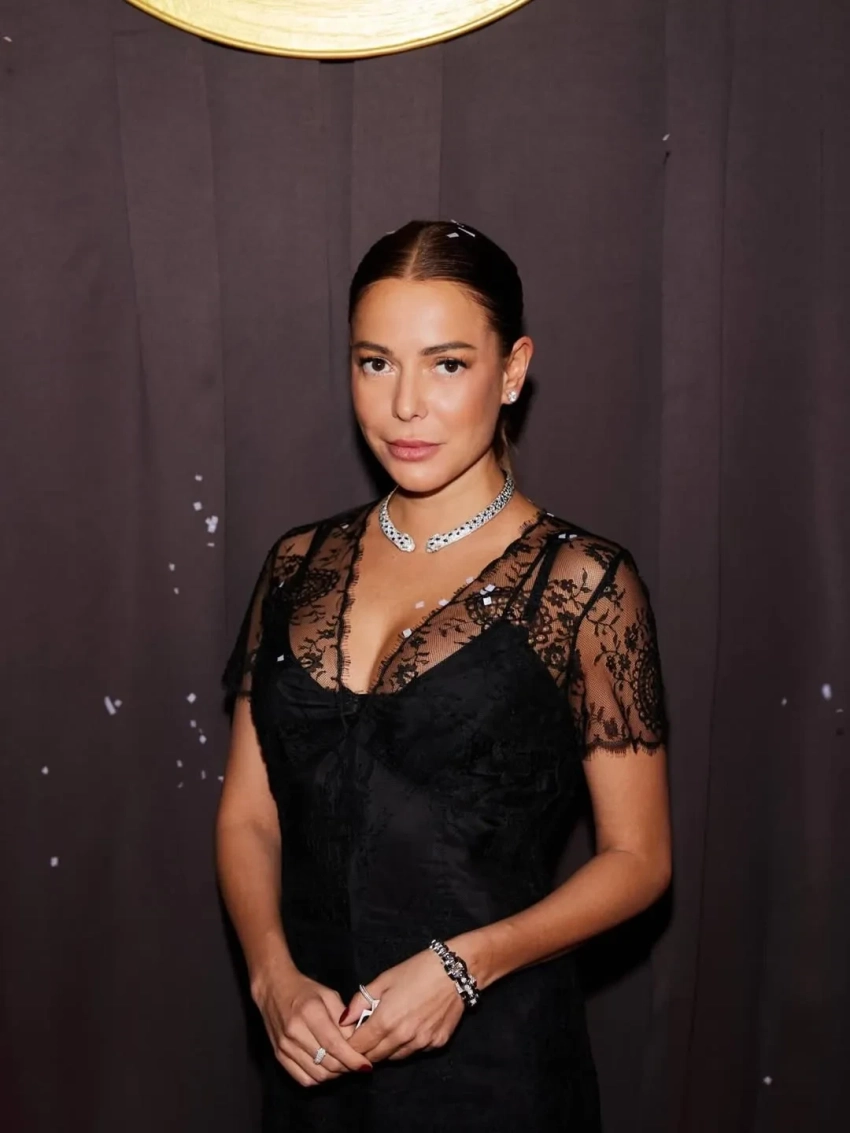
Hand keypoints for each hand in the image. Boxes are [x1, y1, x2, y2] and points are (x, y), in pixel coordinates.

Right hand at [251, 958, 371, 1085]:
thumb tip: (356, 1042)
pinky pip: (303, 1079)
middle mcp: (295, 1032)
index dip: (352, 1058)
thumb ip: (344, 1017)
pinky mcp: (279, 1056)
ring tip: (343, 1066)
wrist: (273, 989)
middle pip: (326, 1063)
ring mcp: (285, 1046)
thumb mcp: (328, 995)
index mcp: (310, 1012)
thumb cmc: (305, 990)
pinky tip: (327, 1069)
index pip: (334, 1044)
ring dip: (334, 1075)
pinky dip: (319, 1079)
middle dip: (346, 1068)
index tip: (366, 1065)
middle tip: (357, 1064)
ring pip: (316, 1075)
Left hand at [340, 948, 464, 1063]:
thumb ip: (361, 1001)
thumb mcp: (385, 979)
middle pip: (375, 1057)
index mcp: (386, 1020)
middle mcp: (403, 1037)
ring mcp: (422, 1043)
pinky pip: (415, 1052)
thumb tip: (344, 1020)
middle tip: (365, 1037)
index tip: (348, 1038)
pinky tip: (410, 1028)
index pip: (359, 1047)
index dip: (350, 1044)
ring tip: (387, 1031)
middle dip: (366, 1050)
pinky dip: (407, 1045)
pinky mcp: (437, 1044)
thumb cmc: (418, 970)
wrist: (455, 971)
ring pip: (395, 1058)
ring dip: (386, 1050)